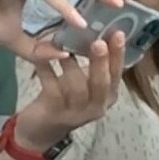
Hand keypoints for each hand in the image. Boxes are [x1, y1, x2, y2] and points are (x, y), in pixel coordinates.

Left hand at [14, 32, 125, 150]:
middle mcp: (97, 106)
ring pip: (77, 87)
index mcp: (108, 96)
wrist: (41, 130)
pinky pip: (52, 88)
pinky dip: (47, 70)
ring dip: (70, 65)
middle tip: (98, 42)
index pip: (118, 74)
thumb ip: (93, 65)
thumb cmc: (66, 99)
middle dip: (100, 62)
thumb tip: (97, 30)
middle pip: (102, 84)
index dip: (118, 54)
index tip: (118, 33)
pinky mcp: (55, 113)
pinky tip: (40, 55)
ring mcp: (76, 112)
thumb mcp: (85, 84)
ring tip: (61, 45)